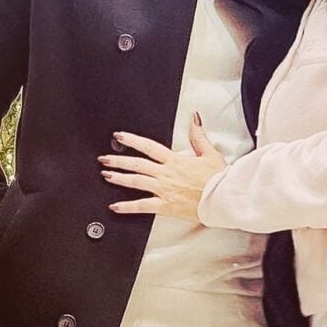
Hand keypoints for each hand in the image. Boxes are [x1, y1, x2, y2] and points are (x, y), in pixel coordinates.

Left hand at [100, 116, 225, 220]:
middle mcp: (166, 174)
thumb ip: (198, 136)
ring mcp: (164, 190)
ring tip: (106, 176)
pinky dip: (127, 207)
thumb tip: (194, 119)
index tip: (120, 136)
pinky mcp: (165, 206)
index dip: (132, 140)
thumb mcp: (210, 153)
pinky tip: (115, 206)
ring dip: (119, 178)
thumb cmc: (218, 179)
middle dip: (118, 160)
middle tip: (104, 159)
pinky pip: (142, 206)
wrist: (222, 198)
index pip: (149, 147)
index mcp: (175, 160)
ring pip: (136, 182)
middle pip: (137, 164)